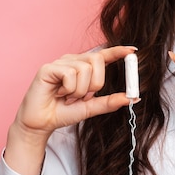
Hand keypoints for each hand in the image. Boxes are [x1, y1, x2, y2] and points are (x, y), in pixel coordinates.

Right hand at [5, 46, 136, 174]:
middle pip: (96, 60)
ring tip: (67, 98)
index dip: (118, 51)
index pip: (103, 56)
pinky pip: (69, 74)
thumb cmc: (62, 112)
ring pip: (84, 69)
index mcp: (83, 68)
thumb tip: (131, 97)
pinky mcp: (48, 68)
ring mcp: (60, 63)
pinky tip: (58, 94)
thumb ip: (109, 102)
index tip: (132, 51)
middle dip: (95, 83)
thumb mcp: (91, 108)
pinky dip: (68, 89)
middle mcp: (72, 61)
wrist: (41, 123)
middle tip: (83, 97)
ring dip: (79, 91)